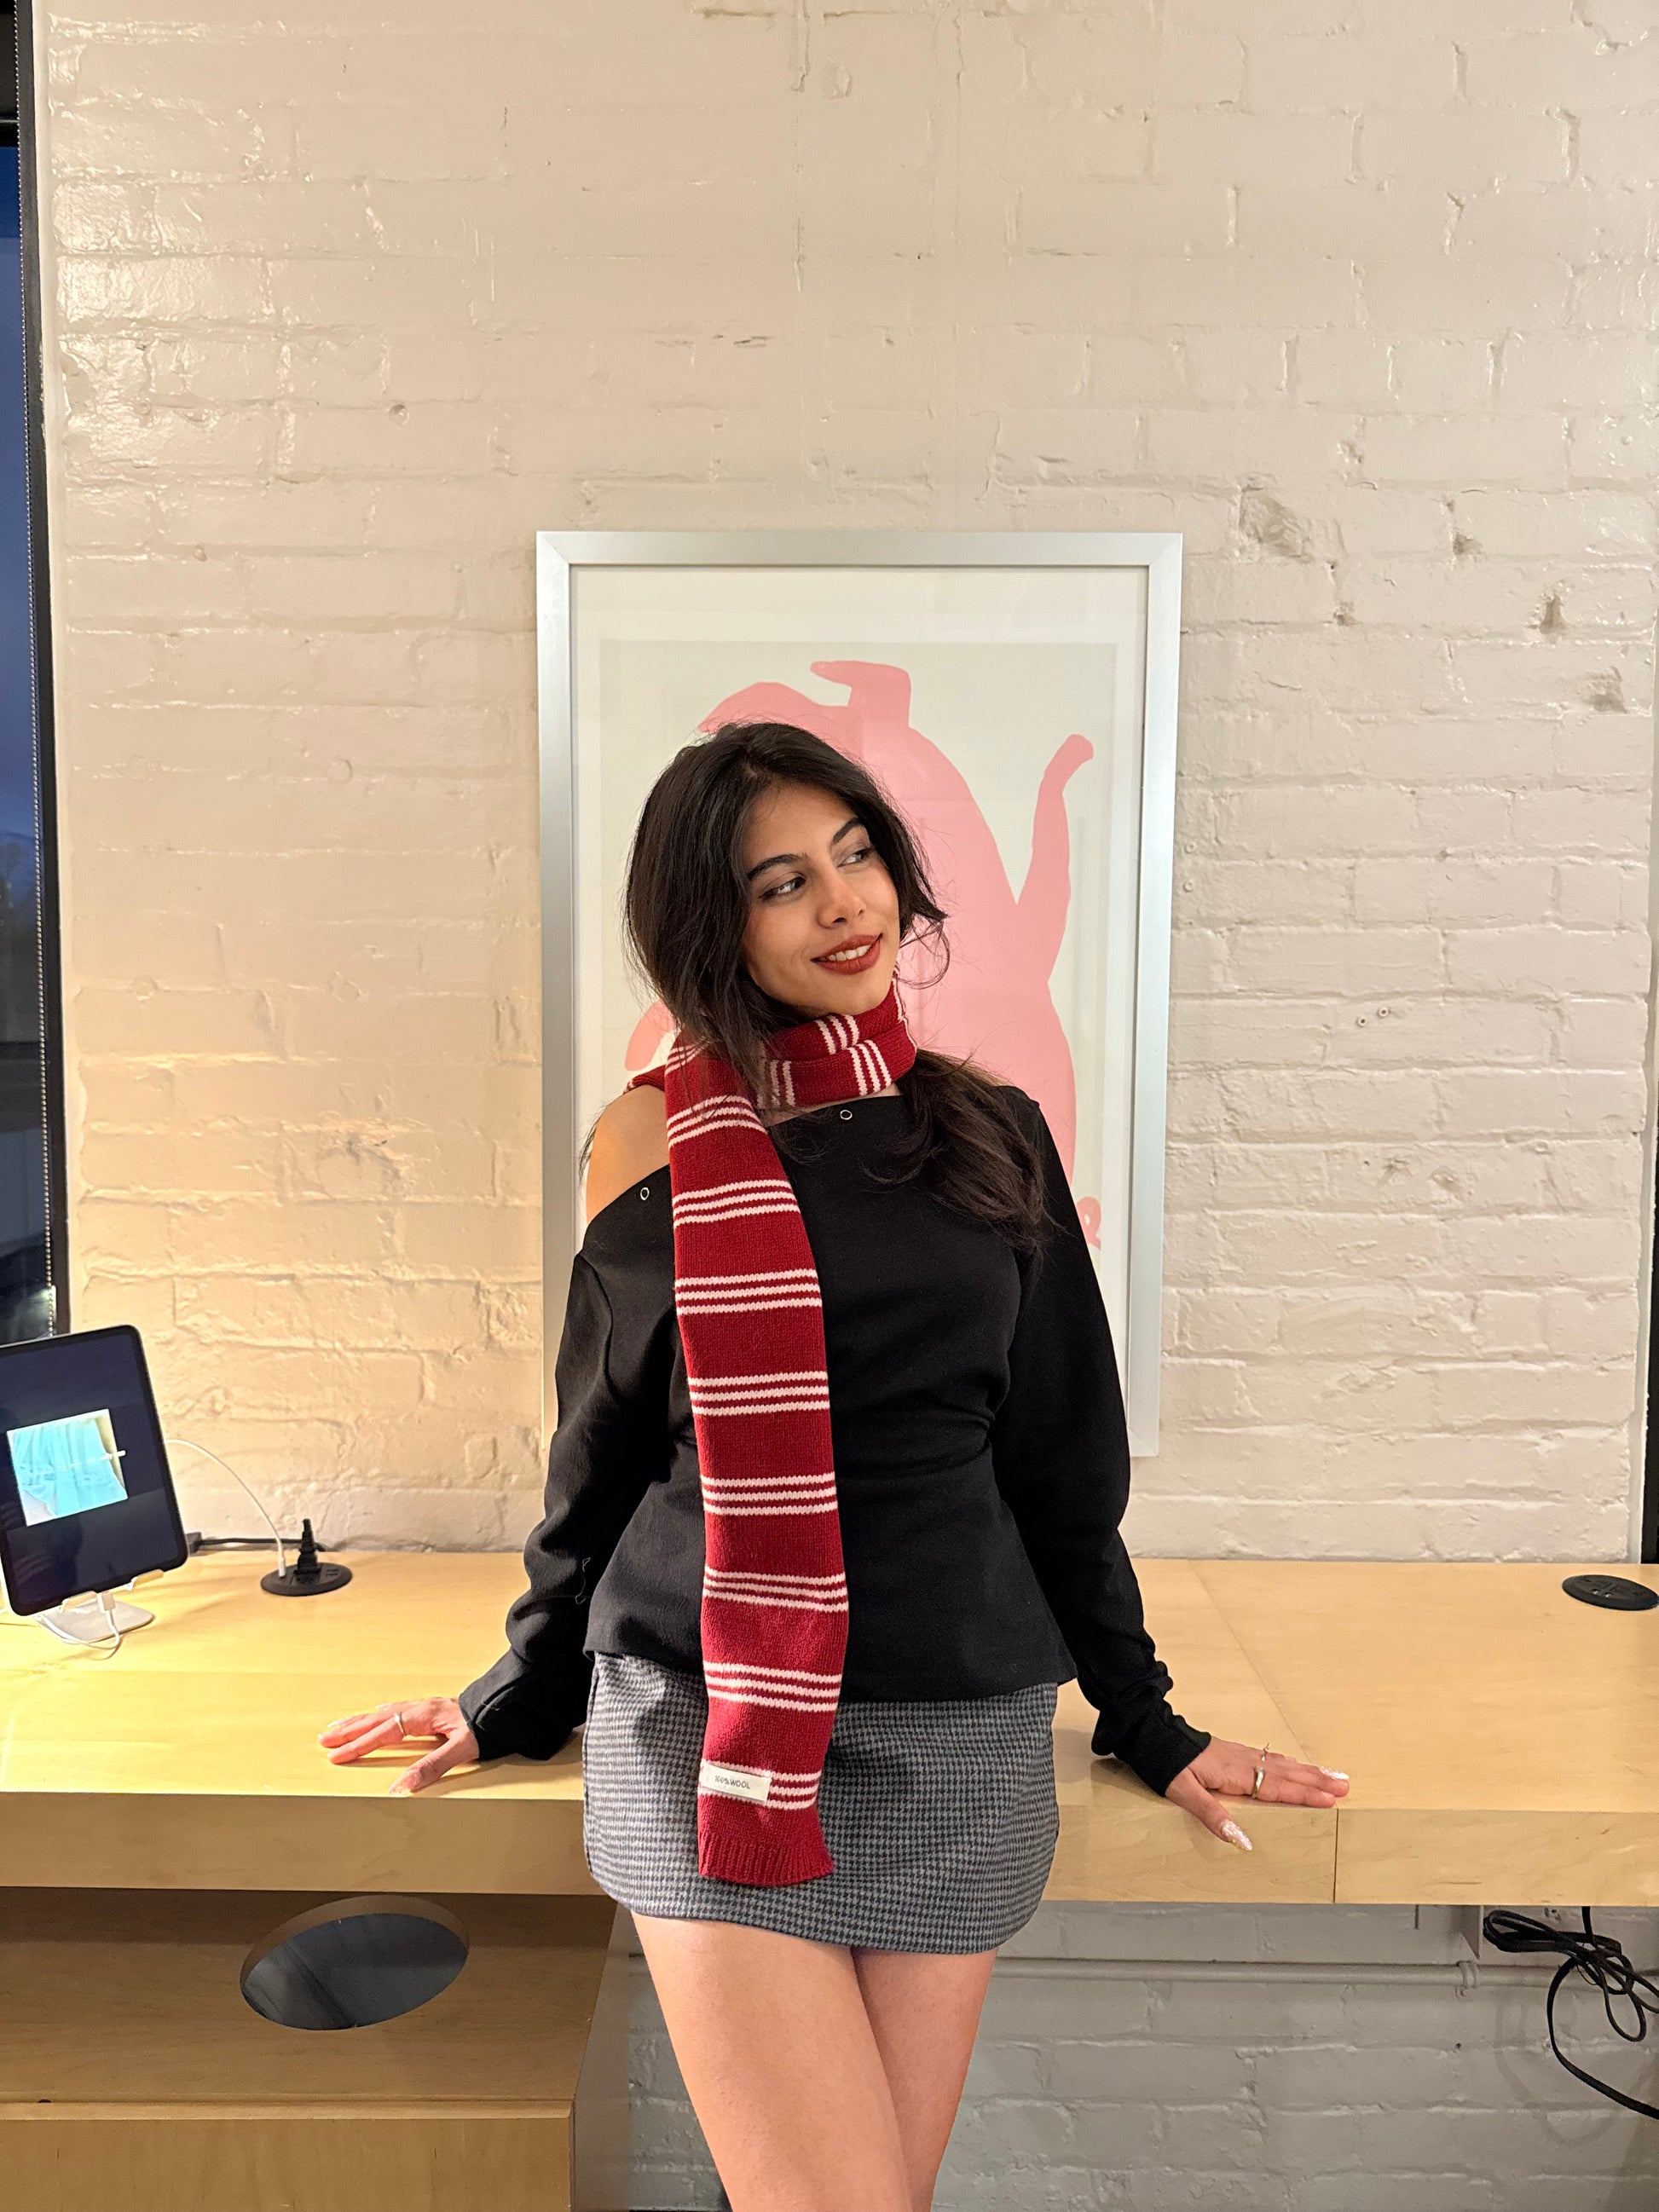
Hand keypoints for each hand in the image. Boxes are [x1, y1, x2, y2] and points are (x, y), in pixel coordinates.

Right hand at [316, 1696, 479, 1795]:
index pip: (383, 1733)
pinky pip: (396, 1710)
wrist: (505, 1703)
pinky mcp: (431, 1709)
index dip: (358, 1745)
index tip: (335, 1755)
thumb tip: (401, 1787)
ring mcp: (425, 1707)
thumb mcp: (462, 1750)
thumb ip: (432, 1767)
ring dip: (359, 1721)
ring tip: (337, 1727)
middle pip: (376, 1720)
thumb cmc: (486, 1724)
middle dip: (349, 1730)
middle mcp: (420, 1709)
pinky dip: (378, 1714)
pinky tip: (377, 1714)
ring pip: (383, 1713)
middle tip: (323, 1739)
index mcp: (423, 1717)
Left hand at [1163, 1738, 1350, 1852]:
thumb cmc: (1166, 1764)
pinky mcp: (1232, 1751)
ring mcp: (1238, 1754)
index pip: (1277, 1787)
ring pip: (1280, 1763)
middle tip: (1345, 1786)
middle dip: (1316, 1780)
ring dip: (1307, 1770)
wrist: (1151, 1733)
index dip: (1305, 1794)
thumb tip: (1243, 1841)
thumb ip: (1213, 1817)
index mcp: (1234, 1774)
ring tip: (1332, 1774)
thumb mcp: (1184, 1794)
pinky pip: (1268, 1757)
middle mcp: (1242, 1761)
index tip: (1331, 1799)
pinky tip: (1294, 1765)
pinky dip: (1287, 1763)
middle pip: (1286, 1773)